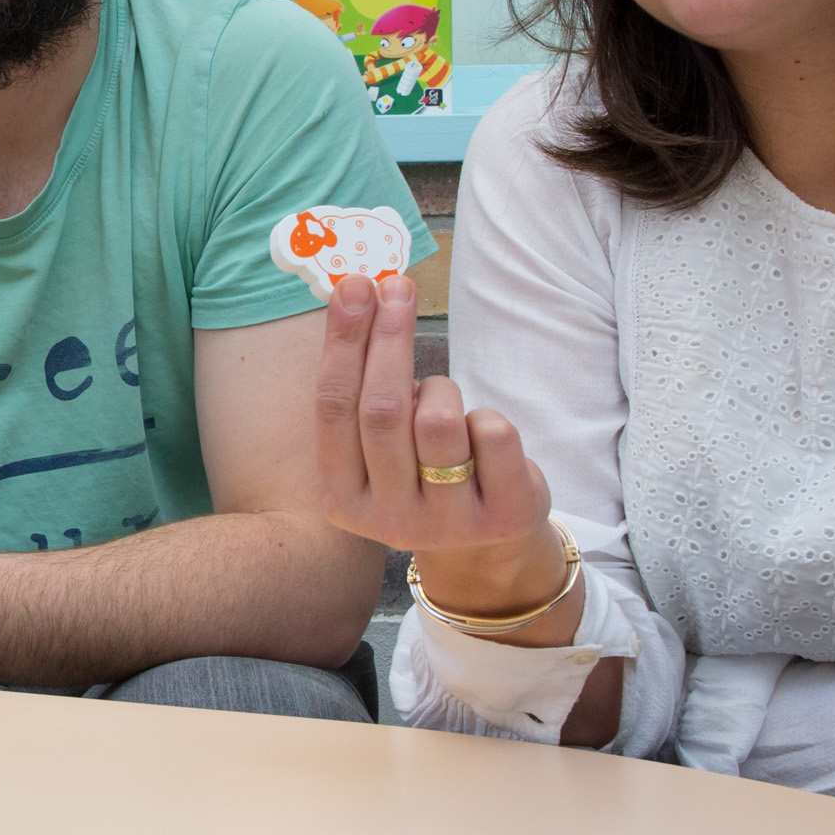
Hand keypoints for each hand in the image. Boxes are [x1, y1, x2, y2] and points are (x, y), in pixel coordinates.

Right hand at [314, 273, 569, 630]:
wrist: (486, 548)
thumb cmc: (423, 474)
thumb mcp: (380, 448)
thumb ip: (364, 390)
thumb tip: (358, 290)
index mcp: (342, 498)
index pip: (333, 408)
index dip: (343, 342)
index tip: (354, 285)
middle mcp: (388, 520)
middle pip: (383, 410)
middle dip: (389, 337)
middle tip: (397, 286)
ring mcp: (446, 525)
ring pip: (439, 422)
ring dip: (443, 390)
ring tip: (445, 400)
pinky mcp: (501, 518)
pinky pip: (493, 434)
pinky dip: (488, 418)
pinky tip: (482, 439)